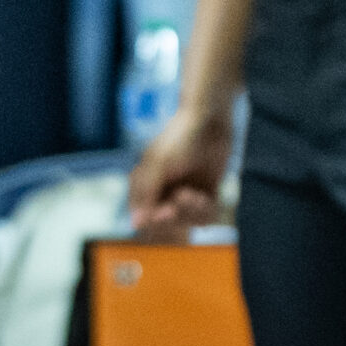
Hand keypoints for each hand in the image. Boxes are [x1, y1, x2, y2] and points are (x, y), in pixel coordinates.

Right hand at [128, 104, 233, 241]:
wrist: (209, 119)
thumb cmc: (179, 138)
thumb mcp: (159, 164)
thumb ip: (147, 193)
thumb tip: (135, 224)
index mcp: (146, 187)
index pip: (144, 219)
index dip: (155, 222)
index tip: (166, 210)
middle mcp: (164, 193)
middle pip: (166, 226)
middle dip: (176, 216)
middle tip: (184, 195)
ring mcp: (185, 195)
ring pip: (186, 223)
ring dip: (192, 212)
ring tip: (197, 195)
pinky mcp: (206, 194)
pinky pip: (205, 218)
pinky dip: (205, 211)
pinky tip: (205, 197)